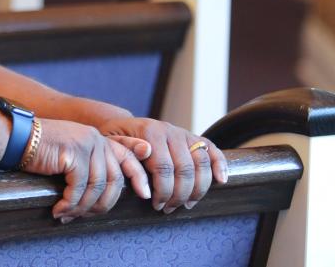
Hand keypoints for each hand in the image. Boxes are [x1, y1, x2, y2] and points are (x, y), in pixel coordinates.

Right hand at [22, 118, 151, 222]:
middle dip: (101, 204)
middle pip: (114, 180)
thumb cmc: (41, 150)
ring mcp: (86, 144)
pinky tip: (59, 209)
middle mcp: (97, 139)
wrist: (16, 137)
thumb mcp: (71, 154)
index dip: (139, 177)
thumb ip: (91, 166)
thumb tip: (104, 195)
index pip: (127, 158)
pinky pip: (79, 187)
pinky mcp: (74, 153)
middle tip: (83, 216)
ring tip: (67, 214)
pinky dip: (70, 203)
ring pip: (96, 187)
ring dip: (82, 207)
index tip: (146, 195)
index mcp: (99, 139)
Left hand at [98, 118, 228, 212]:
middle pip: (185, 169)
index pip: (164, 167)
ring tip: (186, 203)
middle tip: (169, 208)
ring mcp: (183, 133)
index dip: (163, 191)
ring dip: (197, 188)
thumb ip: (127, 148)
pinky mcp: (193, 137)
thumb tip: (146, 152)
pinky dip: (219, 164)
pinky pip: (212, 149)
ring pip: (201, 162)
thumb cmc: (116, 140)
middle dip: (179, 194)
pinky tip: (221, 181)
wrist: (123, 127)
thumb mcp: (113, 143)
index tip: (157, 205)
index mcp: (150, 132)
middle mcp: (170, 130)